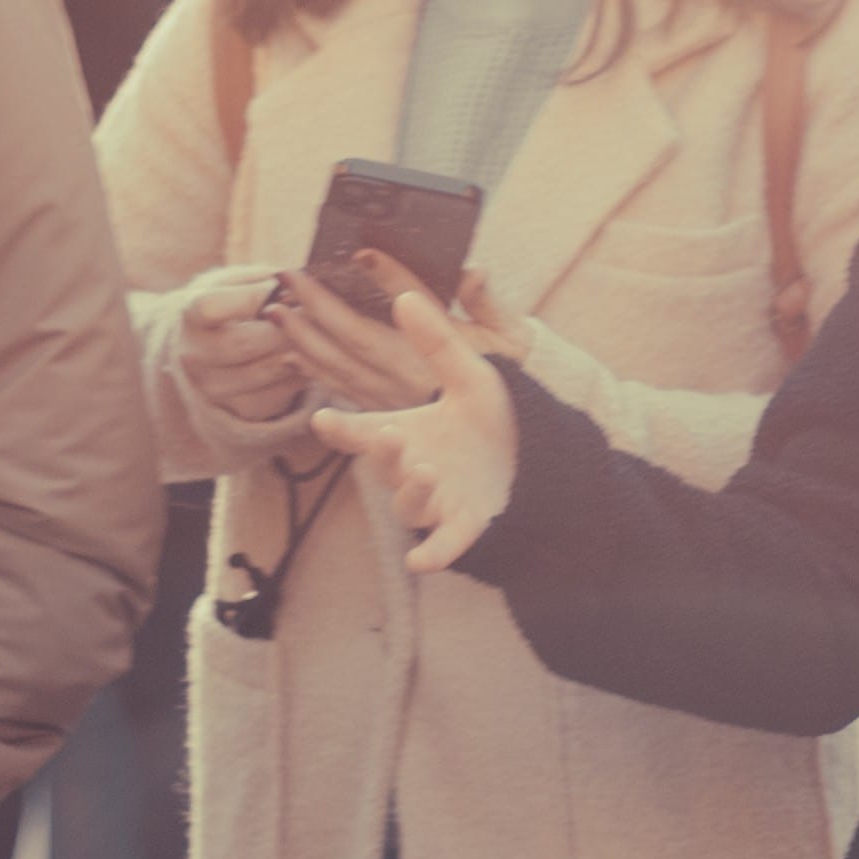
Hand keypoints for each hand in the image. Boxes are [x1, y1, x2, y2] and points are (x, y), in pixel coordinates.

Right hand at [171, 266, 312, 435]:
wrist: (213, 348)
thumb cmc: (233, 303)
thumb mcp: (237, 282)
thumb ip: (262, 278)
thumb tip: (295, 280)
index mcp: (190, 316)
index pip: (211, 307)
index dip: (249, 296)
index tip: (279, 286)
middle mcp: (194, 356)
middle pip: (245, 343)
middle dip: (286, 326)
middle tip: (315, 311)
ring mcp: (213, 388)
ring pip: (268, 370)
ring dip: (300, 350)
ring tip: (318, 332)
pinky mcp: (238, 410)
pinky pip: (280, 394)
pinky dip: (301, 374)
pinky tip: (309, 357)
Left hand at [274, 259, 529, 412]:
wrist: (507, 443)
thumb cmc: (511, 381)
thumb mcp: (511, 339)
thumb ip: (488, 303)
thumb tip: (472, 272)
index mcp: (442, 355)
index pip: (414, 307)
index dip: (386, 278)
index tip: (360, 253)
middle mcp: (409, 378)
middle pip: (354, 338)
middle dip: (316, 305)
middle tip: (288, 276)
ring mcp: (390, 398)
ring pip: (337, 368)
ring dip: (303, 338)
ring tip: (277, 309)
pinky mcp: (382, 412)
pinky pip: (339, 388)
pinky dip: (312, 368)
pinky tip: (293, 350)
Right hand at [303, 283, 522, 574]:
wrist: (536, 462)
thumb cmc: (491, 421)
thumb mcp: (469, 377)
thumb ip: (436, 344)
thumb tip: (405, 297)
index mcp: (406, 433)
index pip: (361, 430)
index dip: (340, 427)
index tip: (322, 416)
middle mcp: (412, 469)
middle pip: (384, 464)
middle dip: (382, 451)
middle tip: (388, 434)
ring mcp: (436, 502)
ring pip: (409, 504)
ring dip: (412, 491)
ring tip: (426, 470)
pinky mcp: (465, 527)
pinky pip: (442, 545)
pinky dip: (431, 552)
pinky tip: (421, 561)